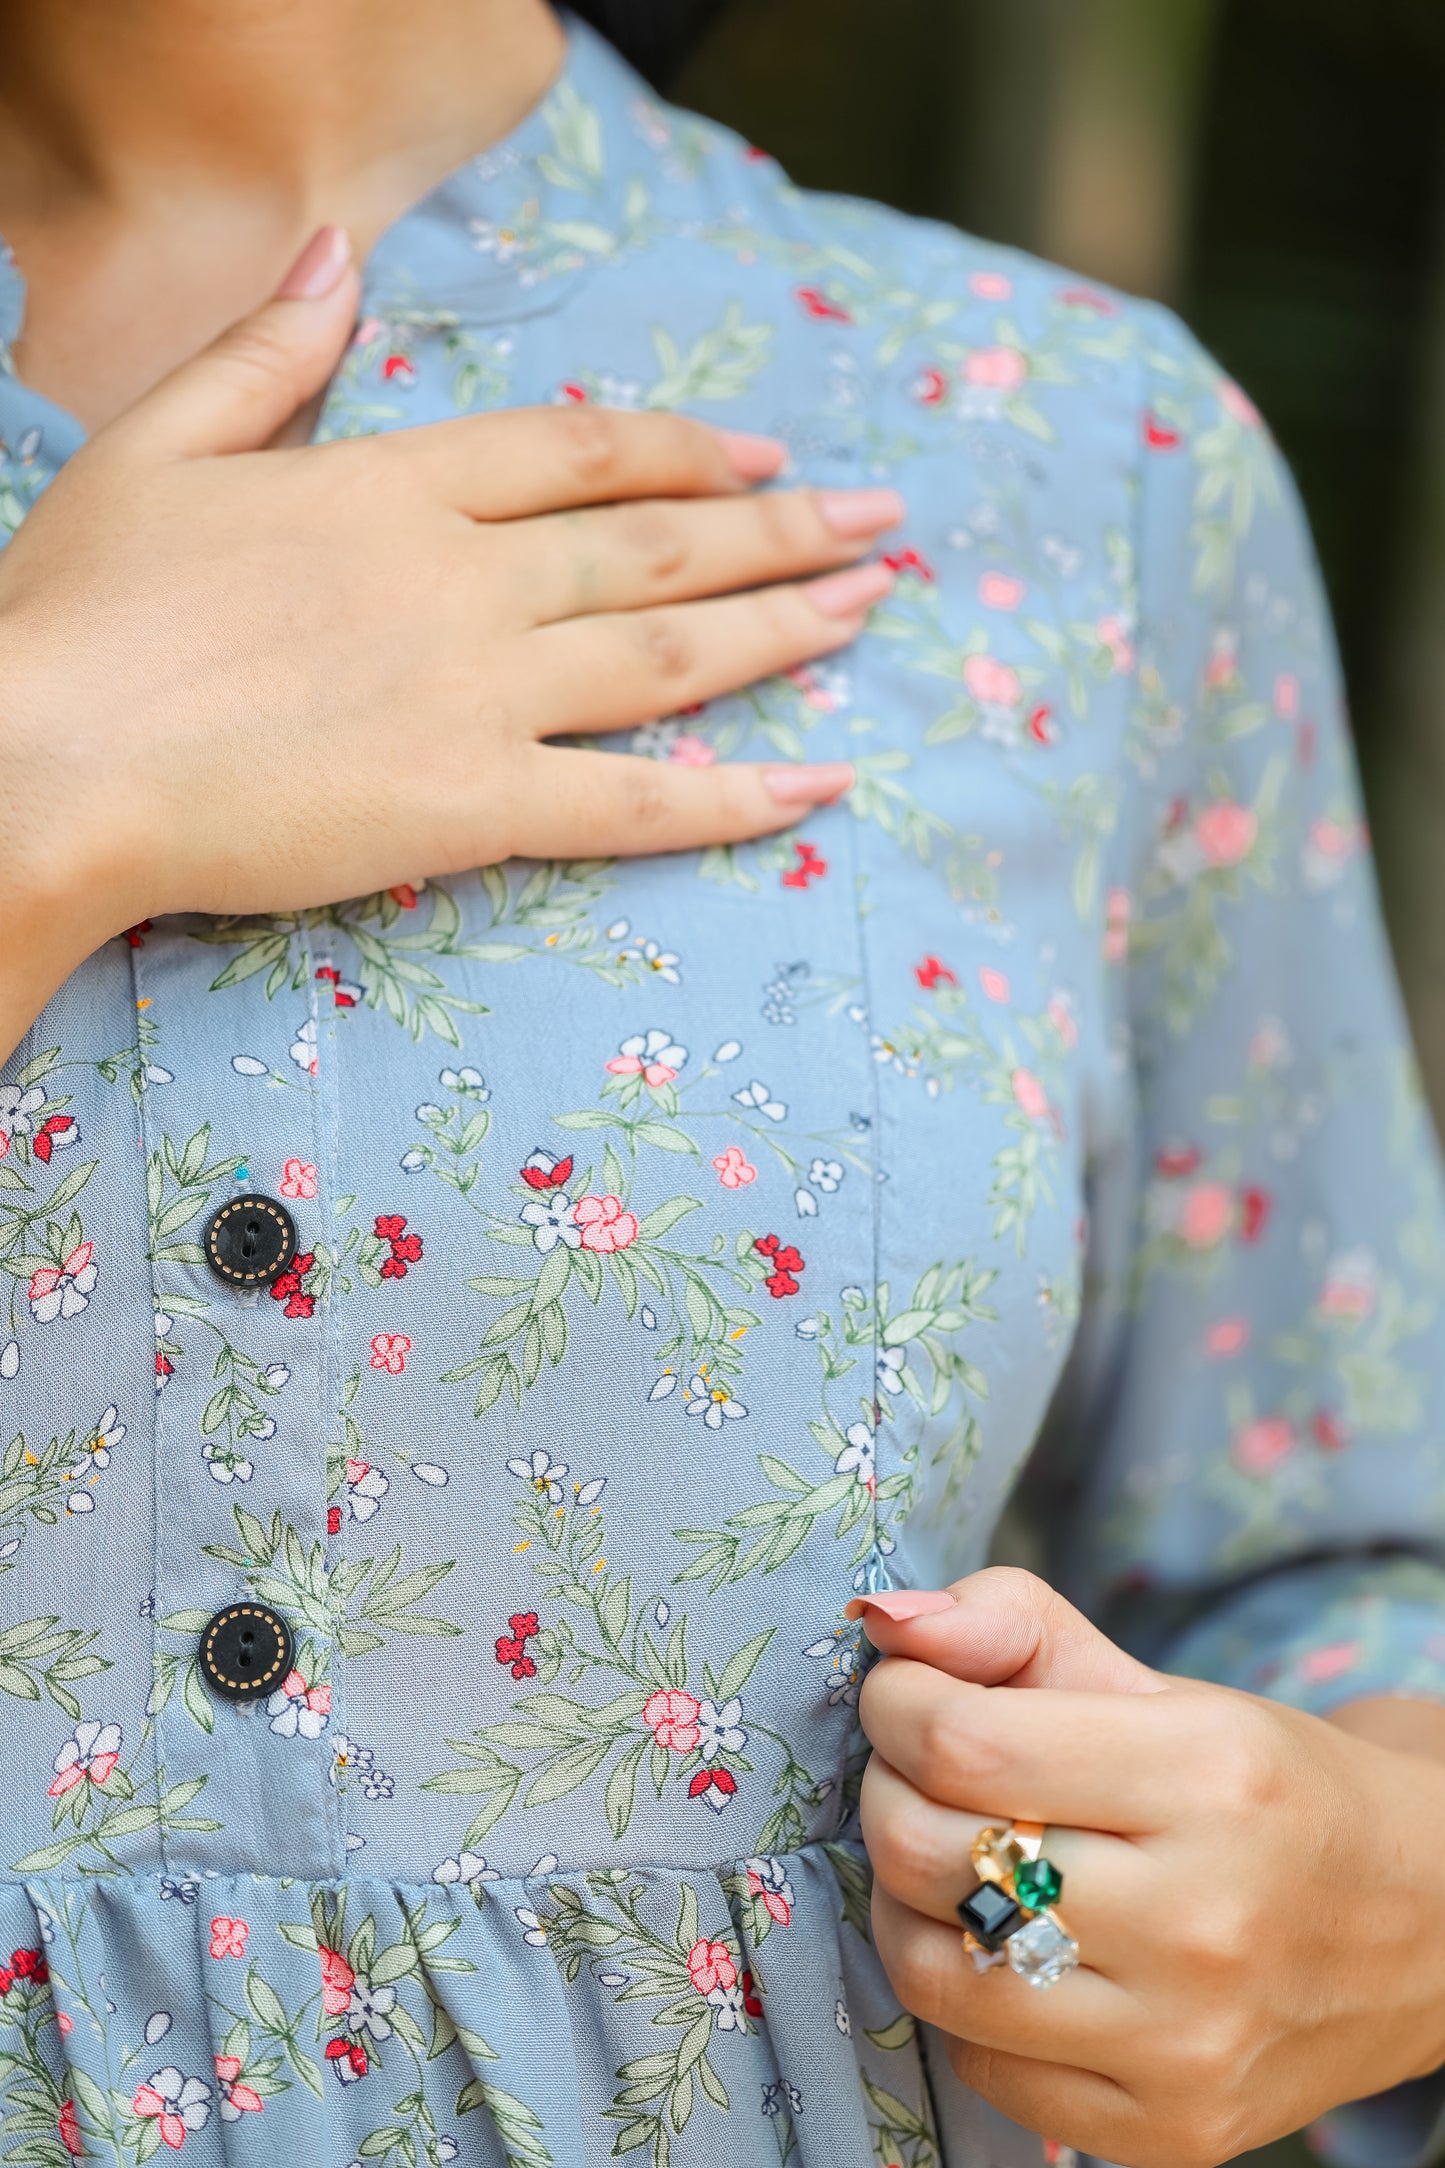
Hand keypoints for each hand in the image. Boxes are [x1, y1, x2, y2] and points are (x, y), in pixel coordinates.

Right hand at [0, 225, 899, 1056]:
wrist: (45, 762)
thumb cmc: (82, 614)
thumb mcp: (156, 442)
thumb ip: (269, 351)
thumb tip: (343, 254)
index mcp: (393, 485)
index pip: (578, 451)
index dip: (684, 450)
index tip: (761, 451)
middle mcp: (463, 579)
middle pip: (654, 544)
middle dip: (779, 527)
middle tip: (881, 523)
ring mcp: (479, 693)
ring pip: (668, 657)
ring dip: (782, 626)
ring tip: (869, 606)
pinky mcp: (472, 806)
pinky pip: (633, 804)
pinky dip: (732, 799)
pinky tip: (819, 784)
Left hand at [855, 1567, 1444, 2167]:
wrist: (1427, 1927)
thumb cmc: (1269, 1787)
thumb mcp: (1159, 1683)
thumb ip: (1012, 1626)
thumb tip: (886, 1622)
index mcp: (1209, 1777)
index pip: (964, 1745)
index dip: (896, 1707)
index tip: (903, 1698)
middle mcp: (1204, 1920)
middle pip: (932, 1856)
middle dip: (887, 1794)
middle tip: (918, 1774)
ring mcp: (1186, 2044)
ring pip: (934, 1975)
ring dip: (905, 1902)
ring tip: (948, 1861)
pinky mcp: (1171, 2132)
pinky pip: (981, 2066)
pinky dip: (962, 2000)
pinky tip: (1004, 1953)